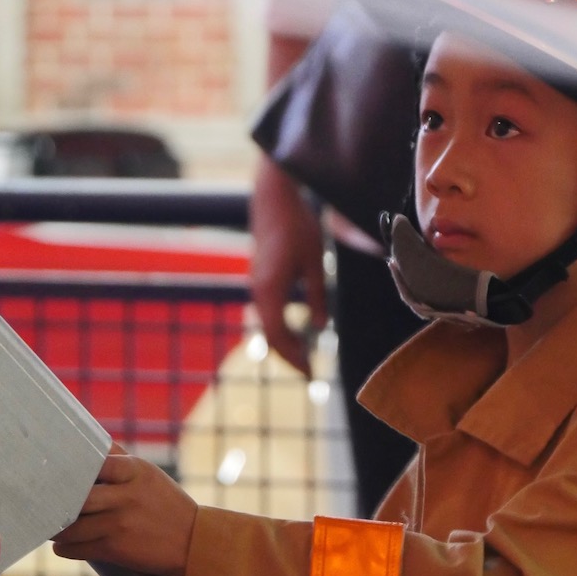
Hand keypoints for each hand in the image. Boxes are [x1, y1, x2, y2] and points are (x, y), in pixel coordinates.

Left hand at [52, 444, 196, 575]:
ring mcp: (120, 523)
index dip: (74, 468)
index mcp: (136, 471)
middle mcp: (127, 496)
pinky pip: (74, 549)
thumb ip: (121, 460)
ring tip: (56, 525)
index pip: (96, 461)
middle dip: (58, 502)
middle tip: (49, 502)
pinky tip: (66, 543)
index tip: (59, 472)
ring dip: (58, 528)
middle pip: (78, 496)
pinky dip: (64, 547)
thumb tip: (92, 442)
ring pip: (70, 527)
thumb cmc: (166, 504)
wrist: (193, 540)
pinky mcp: (115, 549)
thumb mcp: (149, 476)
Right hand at [249, 157, 327, 377]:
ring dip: (286, 344)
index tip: (310, 373)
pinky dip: (281, 329)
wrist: (273, 200)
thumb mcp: (314, 262)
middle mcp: (258, 291)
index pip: (278, 335)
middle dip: (290, 357)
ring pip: (267, 326)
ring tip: (306, 359)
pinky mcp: (260, 281)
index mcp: (270, 289)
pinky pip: (267, 314)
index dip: (293, 357)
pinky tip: (297, 334)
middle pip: (270, 336)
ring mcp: (256, 286)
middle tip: (311, 375)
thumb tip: (320, 328)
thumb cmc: (297, 227)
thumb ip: (317, 295)